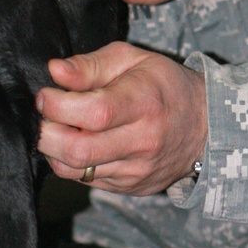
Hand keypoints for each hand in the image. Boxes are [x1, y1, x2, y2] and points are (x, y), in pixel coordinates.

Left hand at [37, 41, 207, 194]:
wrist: (204, 125)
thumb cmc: (163, 84)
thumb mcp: (132, 59)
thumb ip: (91, 65)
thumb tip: (55, 71)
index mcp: (144, 103)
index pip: (93, 112)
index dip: (58, 105)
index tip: (45, 95)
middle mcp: (142, 141)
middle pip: (78, 150)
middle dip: (46, 133)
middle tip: (43, 115)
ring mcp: (136, 170)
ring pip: (76, 170)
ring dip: (53, 149)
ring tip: (57, 128)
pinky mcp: (129, 187)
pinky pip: (85, 180)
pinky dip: (70, 162)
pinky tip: (76, 141)